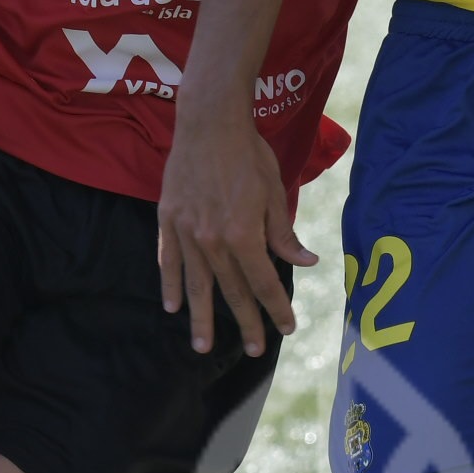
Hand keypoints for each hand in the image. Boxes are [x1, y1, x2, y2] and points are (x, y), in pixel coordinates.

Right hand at [153, 99, 313, 355]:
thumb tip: (305, 262)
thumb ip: (283, 234)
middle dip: (245, 322)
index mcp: (244, 234)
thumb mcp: (275, 193)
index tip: (286, 328)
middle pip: (232, 291)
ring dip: (201, 318)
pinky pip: (168, 262)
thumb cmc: (248, 154)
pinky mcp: (168, 221)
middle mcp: (213, 241)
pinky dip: (170, 286)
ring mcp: (186, 233)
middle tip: (254, 349)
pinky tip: (172, 307)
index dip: (277, 308)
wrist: (208, 123)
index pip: (265, 282)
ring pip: (196, 285)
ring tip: (201, 346)